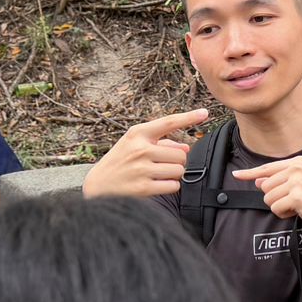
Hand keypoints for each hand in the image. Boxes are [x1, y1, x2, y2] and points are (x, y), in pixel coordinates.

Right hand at [83, 109, 208, 198]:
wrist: (97, 185)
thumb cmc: (120, 162)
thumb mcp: (134, 145)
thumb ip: (161, 143)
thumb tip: (187, 147)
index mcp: (137, 134)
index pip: (168, 122)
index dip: (189, 117)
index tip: (205, 113)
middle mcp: (140, 149)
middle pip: (181, 154)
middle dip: (176, 161)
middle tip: (162, 164)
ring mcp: (142, 168)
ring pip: (179, 170)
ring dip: (173, 175)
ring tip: (157, 175)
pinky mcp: (144, 188)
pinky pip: (173, 186)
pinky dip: (169, 187)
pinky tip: (156, 185)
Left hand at [231, 154, 301, 237]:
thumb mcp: (298, 186)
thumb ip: (278, 181)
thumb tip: (257, 180)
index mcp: (297, 162)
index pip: (267, 168)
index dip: (249, 173)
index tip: (236, 175)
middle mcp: (296, 168)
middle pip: (264, 186)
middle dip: (275, 198)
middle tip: (295, 201)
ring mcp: (297, 181)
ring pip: (268, 198)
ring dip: (280, 207)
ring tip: (298, 206)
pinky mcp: (296, 195)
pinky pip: (275, 208)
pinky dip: (284, 214)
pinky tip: (298, 211)